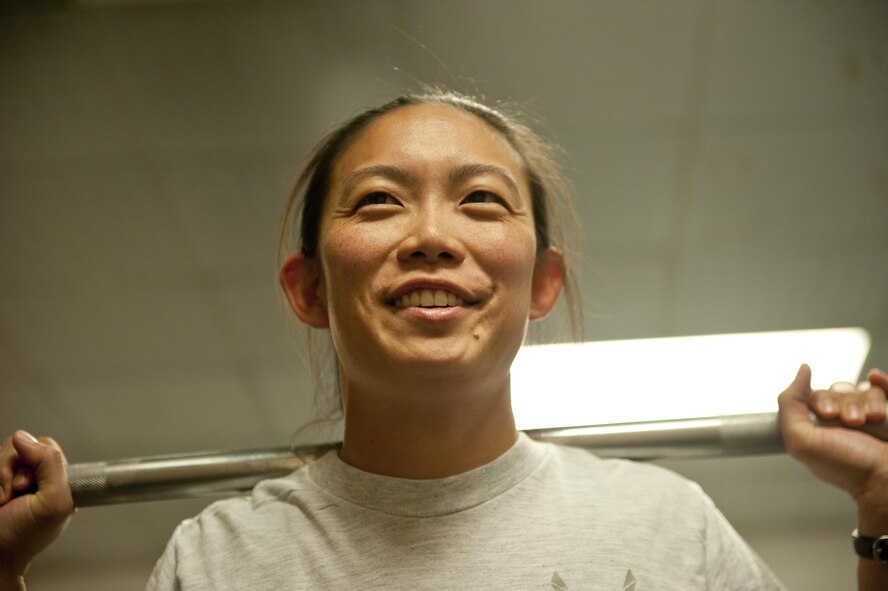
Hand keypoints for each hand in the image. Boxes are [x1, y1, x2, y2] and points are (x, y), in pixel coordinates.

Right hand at [0, 431, 73, 580]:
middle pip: (20, 446)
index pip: (45, 446)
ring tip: (2, 501)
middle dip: (13, 470)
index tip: (30, 485)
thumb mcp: (53, 502)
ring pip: (3, 453)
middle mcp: (30, 475)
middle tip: (15, 495)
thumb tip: (25, 438)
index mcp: (53, 479)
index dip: (36, 461)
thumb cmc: (22, 539)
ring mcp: (6, 478)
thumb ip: (51, 464)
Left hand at [778, 365, 887, 529]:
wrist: (887, 482)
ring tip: (871, 420)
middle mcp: (844, 421)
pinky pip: (883, 387)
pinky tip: (875, 378)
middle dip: (846, 404)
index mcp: (821, 427)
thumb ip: (789, 405)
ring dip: (867, 401)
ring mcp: (869, 417)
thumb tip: (802, 371)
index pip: (816, 395)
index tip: (829, 416)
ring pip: (863, 390)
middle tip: (853, 423)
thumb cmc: (849, 469)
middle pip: (840, 390)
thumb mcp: (802, 441)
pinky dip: (881, 382)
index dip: (822, 399)